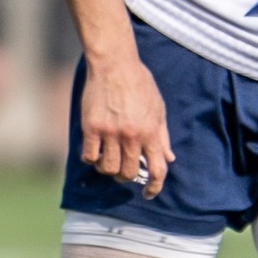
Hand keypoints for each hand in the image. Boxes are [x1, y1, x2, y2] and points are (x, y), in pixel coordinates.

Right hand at [81, 55, 173, 198]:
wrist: (115, 64)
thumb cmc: (139, 85)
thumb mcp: (158, 109)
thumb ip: (162, 136)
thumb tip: (169, 158)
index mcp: (151, 132)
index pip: (157, 169)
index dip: (154, 186)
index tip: (149, 193)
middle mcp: (131, 135)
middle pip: (129, 173)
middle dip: (127, 177)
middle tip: (124, 169)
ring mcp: (110, 132)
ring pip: (107, 168)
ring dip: (108, 169)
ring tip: (108, 159)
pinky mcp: (91, 127)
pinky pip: (88, 156)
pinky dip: (91, 158)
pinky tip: (94, 151)